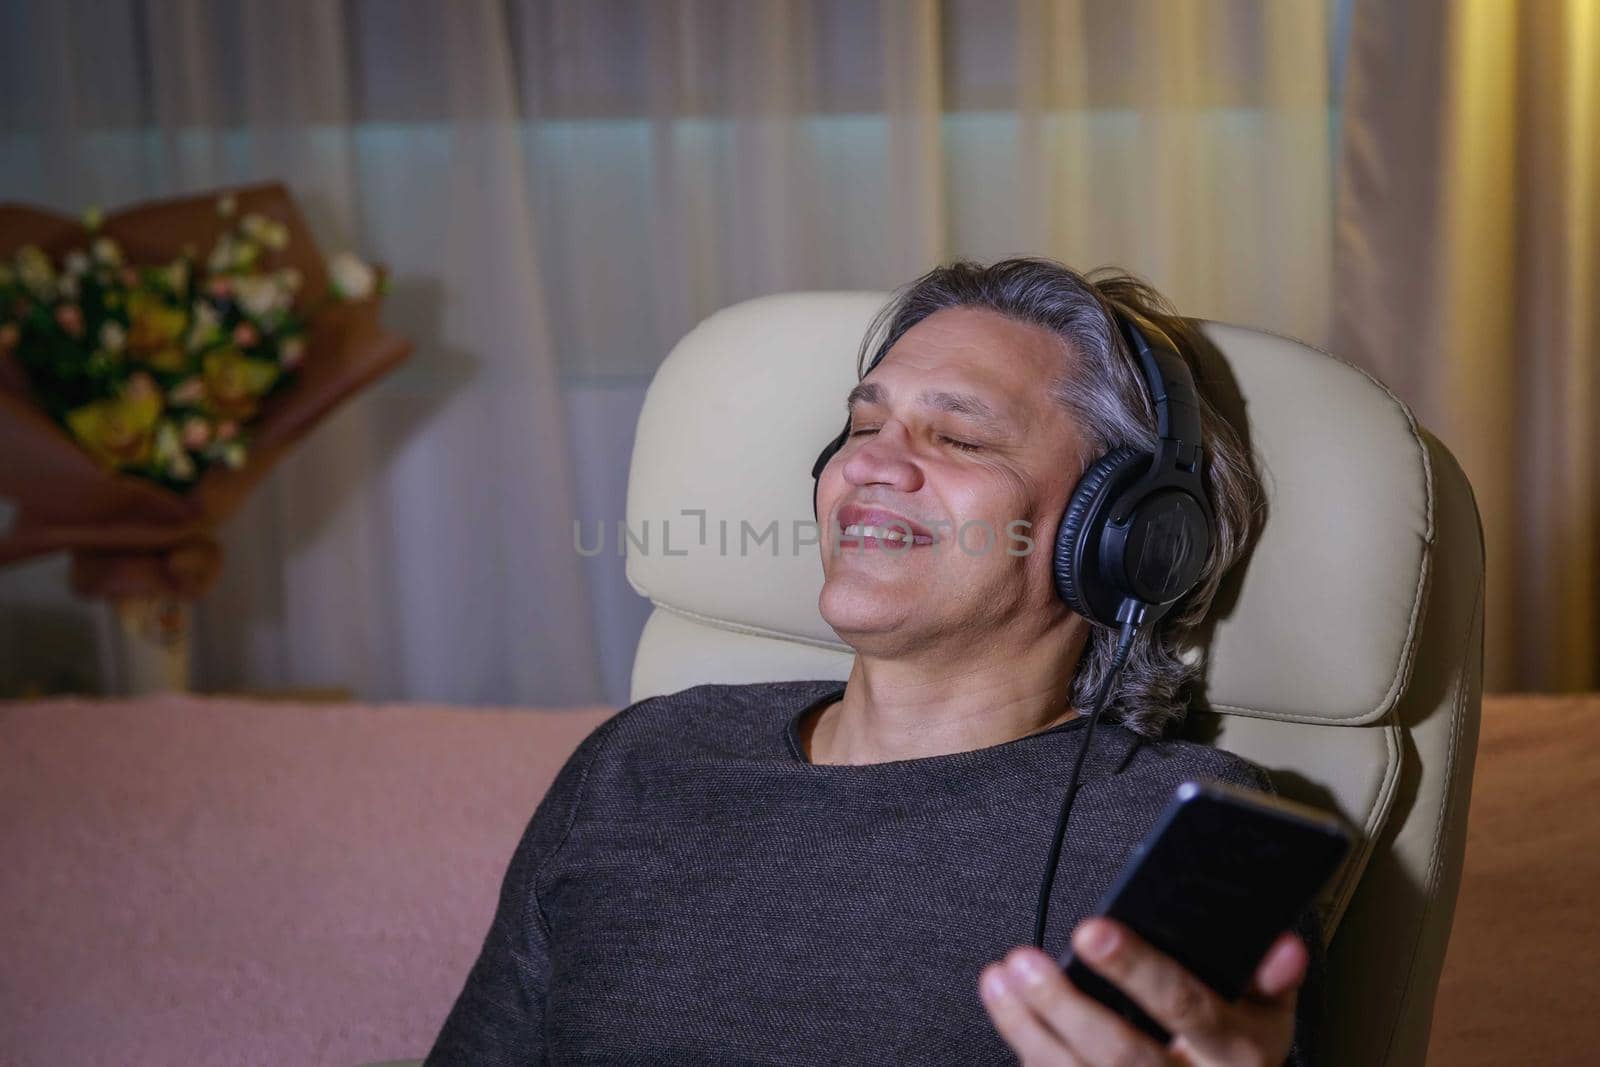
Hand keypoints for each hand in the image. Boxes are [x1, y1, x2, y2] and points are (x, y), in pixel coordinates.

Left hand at [978, 918, 1306, 1065]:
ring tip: (1000, 981)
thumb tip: (1281, 947)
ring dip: (1028, 1027)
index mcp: (1235, 1053)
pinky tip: (1011, 1019)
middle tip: (1023, 961)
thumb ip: (1271, 978)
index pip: (1185, 1006)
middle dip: (1063, 1003)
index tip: (1092, 932)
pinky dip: (1031, 1054)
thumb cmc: (1241, 1056)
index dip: (1136, 969)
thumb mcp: (1270, 1016)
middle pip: (1119, 1050)